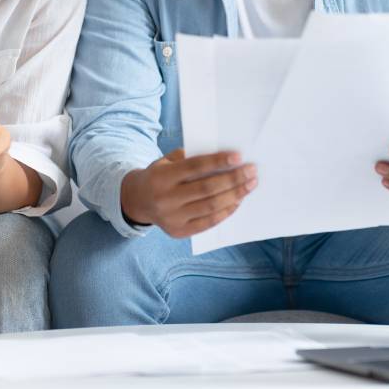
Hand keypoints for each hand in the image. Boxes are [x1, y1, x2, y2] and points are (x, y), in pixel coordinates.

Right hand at [120, 149, 257, 237]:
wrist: (136, 201)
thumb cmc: (159, 176)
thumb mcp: (166, 161)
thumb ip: (190, 158)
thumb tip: (223, 158)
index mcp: (161, 177)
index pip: (195, 167)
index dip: (218, 161)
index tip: (239, 156)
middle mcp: (166, 199)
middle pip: (207, 189)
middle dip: (233, 179)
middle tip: (252, 171)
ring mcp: (172, 218)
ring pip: (211, 207)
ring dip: (235, 195)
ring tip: (250, 185)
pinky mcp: (179, 232)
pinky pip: (208, 222)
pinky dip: (226, 211)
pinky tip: (237, 201)